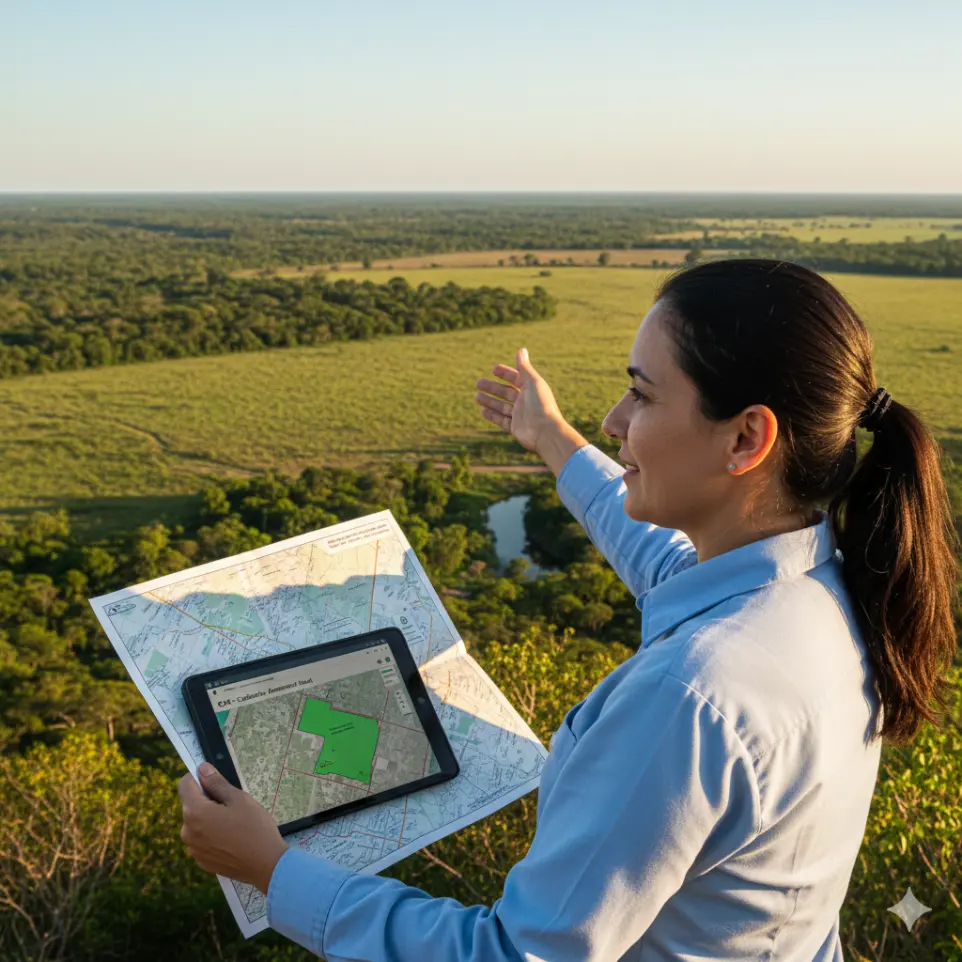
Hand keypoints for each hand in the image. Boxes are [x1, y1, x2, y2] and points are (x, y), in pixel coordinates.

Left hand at [178, 762, 288, 894]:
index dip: (198, 777)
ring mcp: (193, 849)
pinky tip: (231, 839)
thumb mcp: (239, 799)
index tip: (214, 779)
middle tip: (232, 805)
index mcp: (195, 813)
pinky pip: (201, 841)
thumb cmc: (255, 827)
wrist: (266, 865)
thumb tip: (202, 769)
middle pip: (191, 805)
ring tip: (233, 824)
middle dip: (206, 800)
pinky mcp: (201, 862)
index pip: (184, 785)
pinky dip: (211, 835)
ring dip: (208, 819)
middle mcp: (187, 832)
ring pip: (196, 824)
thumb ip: (217, 783)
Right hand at [475, 347, 566, 455]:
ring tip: (476, 396)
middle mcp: (525, 402)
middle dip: (492, 388)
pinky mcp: (515, 428)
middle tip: (478, 383)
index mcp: (531, 389)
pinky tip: (482, 411)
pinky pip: (502, 420)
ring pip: (502, 406)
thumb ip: (524, 367)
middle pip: (506, 392)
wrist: (546, 432)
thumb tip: (522, 349)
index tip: (493, 369)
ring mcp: (520, 415)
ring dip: (489, 401)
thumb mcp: (532, 382)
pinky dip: (492, 415)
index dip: (505, 373)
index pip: (516, 378)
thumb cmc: (541, 405)